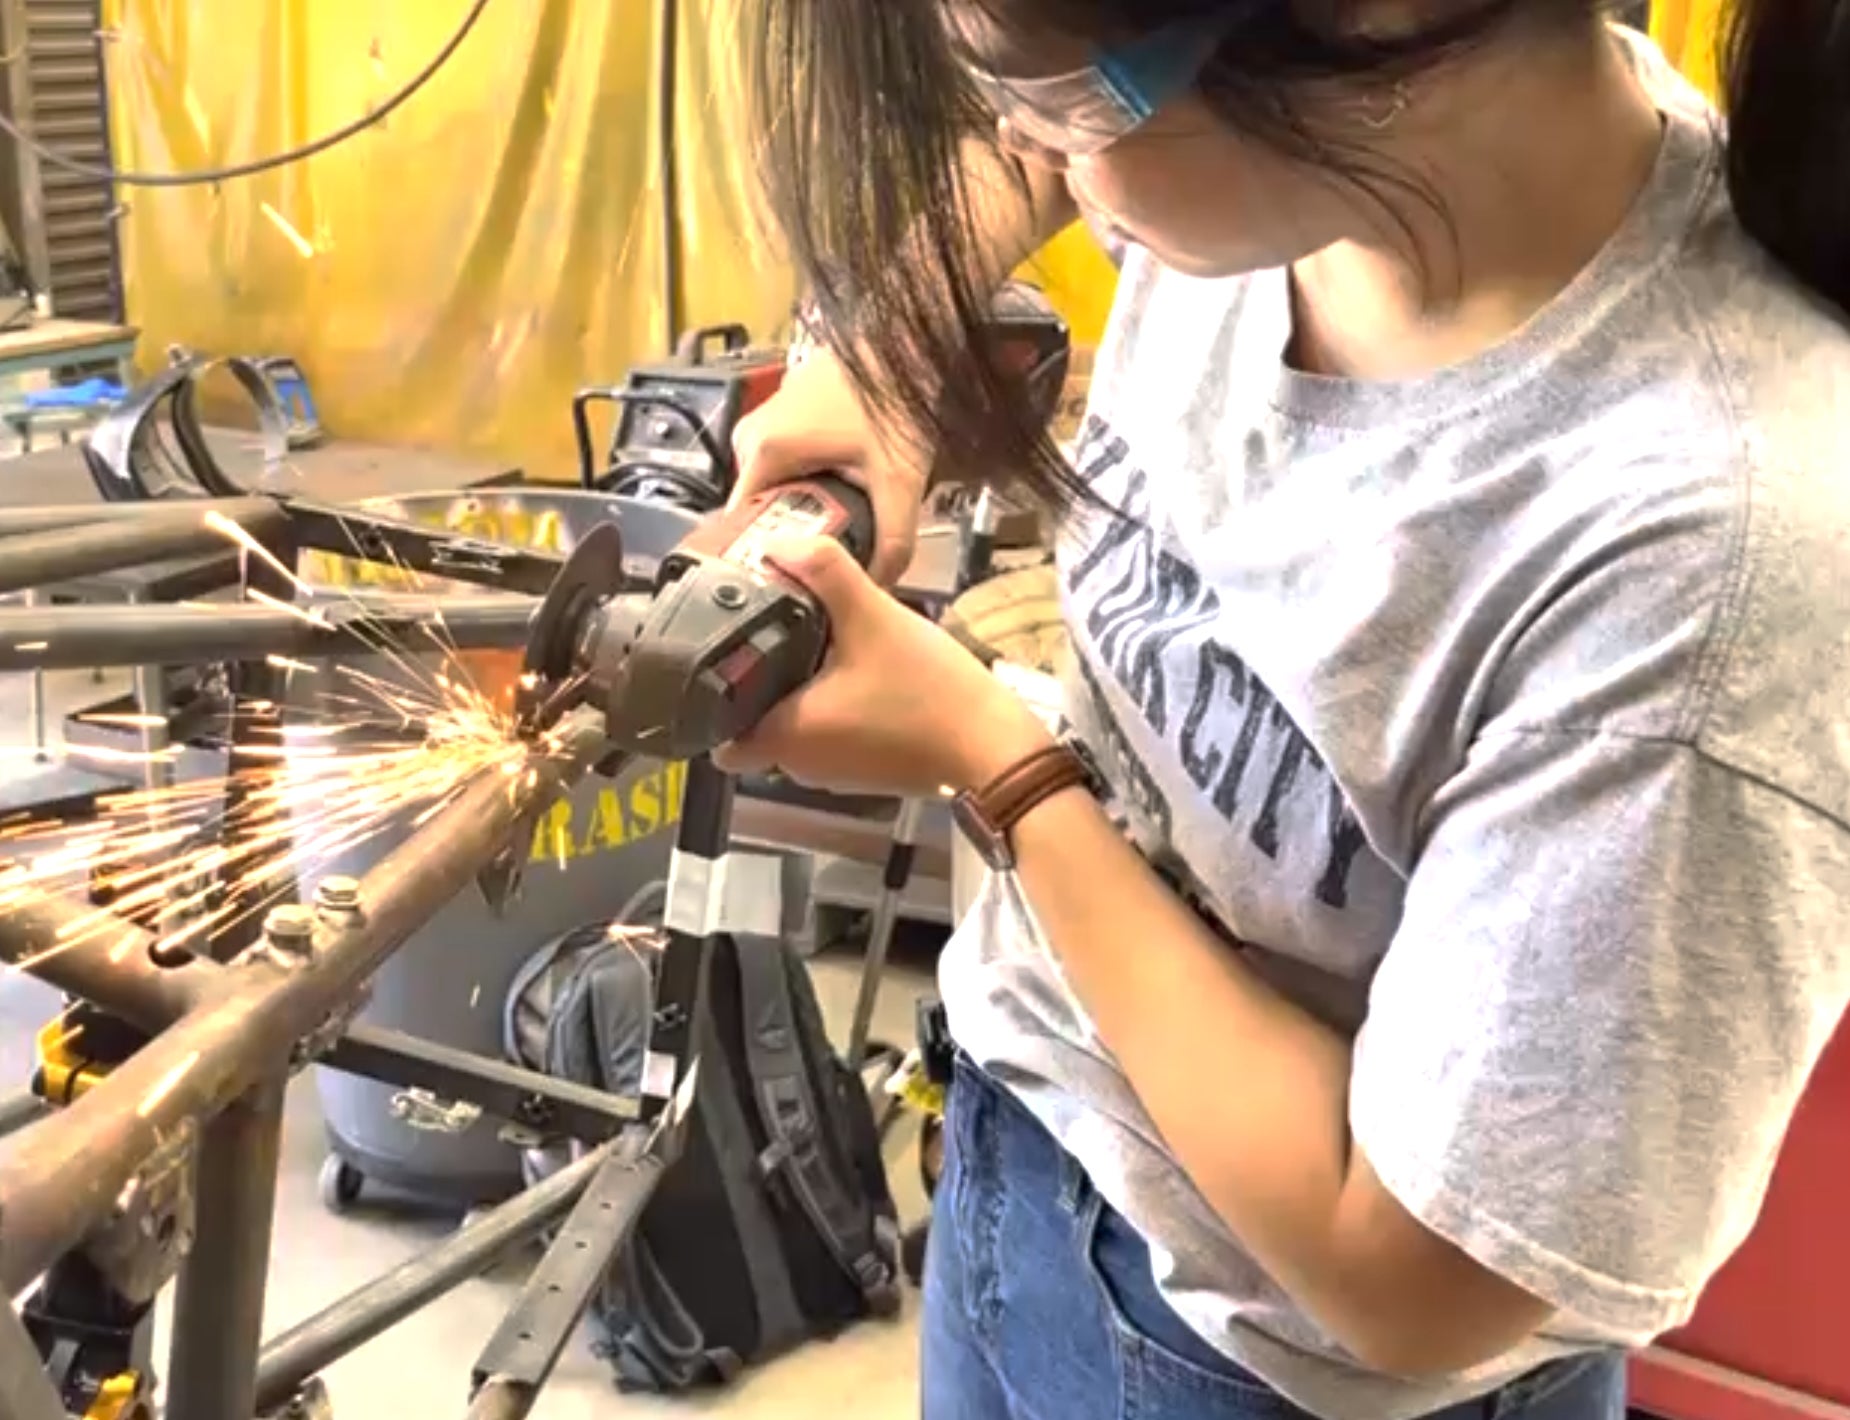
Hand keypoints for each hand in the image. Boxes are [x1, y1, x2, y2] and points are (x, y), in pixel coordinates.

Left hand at [714, 536, 1054, 797]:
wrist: (992, 748)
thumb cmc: (929, 691)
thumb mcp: (874, 617)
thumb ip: (824, 572)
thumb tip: (778, 544)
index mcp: (787, 736)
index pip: (719, 737)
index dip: (713, 700)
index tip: (724, 656)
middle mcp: (800, 765)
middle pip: (755, 726)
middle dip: (760, 683)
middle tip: (770, 630)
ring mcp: (834, 773)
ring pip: (794, 730)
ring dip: (798, 693)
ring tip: (813, 640)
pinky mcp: (864, 770)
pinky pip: (829, 736)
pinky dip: (831, 708)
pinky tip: (853, 668)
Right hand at [730, 348, 928, 585]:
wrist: (905, 341)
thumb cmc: (894, 394)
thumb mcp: (899, 479)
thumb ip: (893, 540)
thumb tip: (881, 582)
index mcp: (764, 451)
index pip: (741, 526)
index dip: (767, 556)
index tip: (792, 577)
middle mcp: (754, 434)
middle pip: (760, 508)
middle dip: (795, 531)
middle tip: (830, 549)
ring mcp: (767, 420)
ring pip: (777, 485)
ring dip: (806, 503)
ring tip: (842, 514)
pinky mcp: (785, 413)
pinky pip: (787, 461)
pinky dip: (812, 477)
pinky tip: (843, 481)